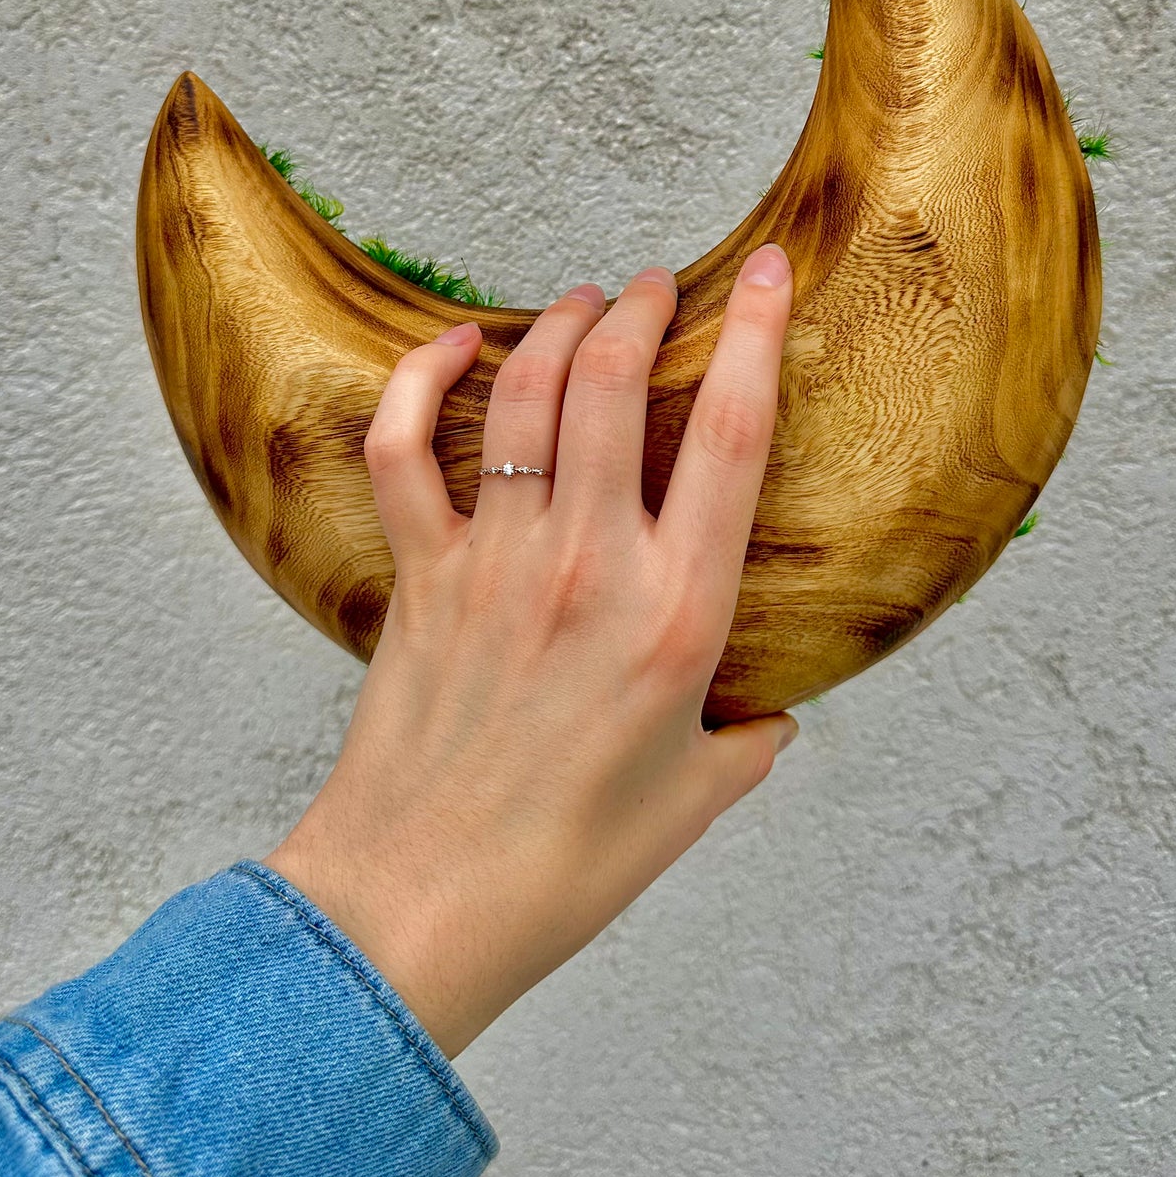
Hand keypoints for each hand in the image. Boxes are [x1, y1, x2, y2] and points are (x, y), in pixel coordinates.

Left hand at [265, 244, 798, 1059]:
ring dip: (559, 326)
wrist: (422, 902)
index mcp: (678, 615)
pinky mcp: (420, 573)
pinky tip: (449, 343)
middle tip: (659, 286)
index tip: (770, 274)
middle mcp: (588, 565)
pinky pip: (402, 447)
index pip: (733, 438)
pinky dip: (417, 378)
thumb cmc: (565, 865)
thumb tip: (773, 713)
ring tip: (586, 302)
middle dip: (644, 308)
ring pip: (523, 394)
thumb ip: (748, 740)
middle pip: (616, 383)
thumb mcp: (696, 801)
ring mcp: (495, 560)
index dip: (758, 338)